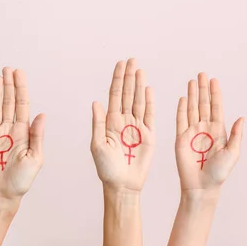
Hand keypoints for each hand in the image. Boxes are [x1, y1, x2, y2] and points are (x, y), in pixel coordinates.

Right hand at [0, 68, 44, 202]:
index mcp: (24, 132)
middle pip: (8, 102)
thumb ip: (37, 136)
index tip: (20, 74)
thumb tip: (42, 115)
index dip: (20, 89)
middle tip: (8, 69)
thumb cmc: (22, 180)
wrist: (3, 195)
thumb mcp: (35, 158)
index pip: (22, 105)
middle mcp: (9, 130)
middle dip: (9, 85)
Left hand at [91, 59, 154, 191]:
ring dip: (139, 85)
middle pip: (128, 94)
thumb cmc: (106, 170)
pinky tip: (149, 89)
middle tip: (132, 60)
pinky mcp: (150, 134)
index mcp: (110, 122)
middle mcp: (124, 121)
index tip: (120, 64)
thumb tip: (96, 102)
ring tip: (140, 69)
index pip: (115, 95)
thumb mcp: (96, 146)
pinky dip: (151, 101)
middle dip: (129, 76)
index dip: (117, 79)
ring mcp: (138, 127)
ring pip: (139, 101)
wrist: (122, 185)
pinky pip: (151, 114)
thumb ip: (98, 123)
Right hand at [175, 73, 242, 191]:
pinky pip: (180, 120)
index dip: (215, 93)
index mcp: (219, 130)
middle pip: (204, 103)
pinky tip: (183, 98)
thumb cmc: (220, 173)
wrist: (202, 186)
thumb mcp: (233, 153)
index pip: (217, 106)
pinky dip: (181, 109)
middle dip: (203, 88)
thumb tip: (242, 117)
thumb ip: (236, 135)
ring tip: (192, 81)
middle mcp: (205, 128)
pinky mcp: (180, 138)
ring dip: (192, 94)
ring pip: (192, 108)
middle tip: (202, 74)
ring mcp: (192, 132)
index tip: (214, 80)